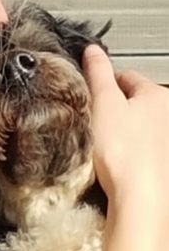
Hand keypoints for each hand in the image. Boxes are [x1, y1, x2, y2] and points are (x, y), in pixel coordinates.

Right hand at [82, 45, 168, 250]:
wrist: (141, 199)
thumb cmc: (125, 154)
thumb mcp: (103, 104)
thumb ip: (98, 73)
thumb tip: (93, 51)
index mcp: (157, 95)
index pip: (125, 76)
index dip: (102, 83)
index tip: (89, 93)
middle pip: (133, 102)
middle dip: (114, 109)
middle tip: (94, 122)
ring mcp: (167, 140)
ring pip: (138, 126)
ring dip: (122, 131)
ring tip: (104, 145)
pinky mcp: (162, 162)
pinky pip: (141, 148)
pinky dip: (128, 151)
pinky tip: (117, 161)